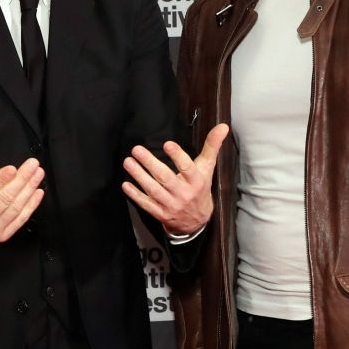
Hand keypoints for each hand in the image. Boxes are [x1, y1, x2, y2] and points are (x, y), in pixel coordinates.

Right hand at [0, 151, 44, 257]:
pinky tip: (38, 192)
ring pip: (15, 209)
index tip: (12, 168)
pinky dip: (30, 206)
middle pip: (5, 200)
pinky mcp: (2, 236)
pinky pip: (20, 220)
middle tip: (32, 164)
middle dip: (22, 180)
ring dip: (29, 190)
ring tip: (38, 173)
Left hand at [121, 122, 229, 237]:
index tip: (167, 144)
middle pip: (165, 178)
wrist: (196, 222)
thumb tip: (223, 126)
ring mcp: (171, 205)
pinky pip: (146, 204)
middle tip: (137, 149)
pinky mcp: (160, 213)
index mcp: (196, 181)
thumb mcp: (207, 168)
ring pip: (153, 190)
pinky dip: (136, 195)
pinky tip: (126, 184)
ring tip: (128, 162)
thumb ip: (212, 146)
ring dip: (139, 176)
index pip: (187, 168)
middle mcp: (184, 193)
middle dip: (150, 163)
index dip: (178, 156)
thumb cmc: (201, 188)